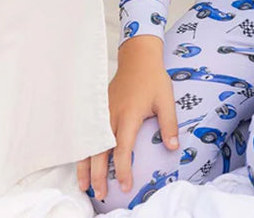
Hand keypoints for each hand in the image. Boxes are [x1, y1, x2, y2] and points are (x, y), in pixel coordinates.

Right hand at [76, 36, 177, 201]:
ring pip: (89, 145)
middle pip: (101, 151)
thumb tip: (172, 147)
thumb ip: (169, 124)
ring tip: (83, 186)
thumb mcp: (166, 99)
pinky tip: (80, 163)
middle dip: (99, 175)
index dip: (123, 170)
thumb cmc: (153, 80)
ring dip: (85, 167)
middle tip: (100, 195)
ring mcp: (101, 113)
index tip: (125, 186)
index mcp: (129, 115)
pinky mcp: (97, 110)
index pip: (123, 149)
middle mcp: (111, 116)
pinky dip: (82, 151)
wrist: (138, 59)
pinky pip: (86, 134)